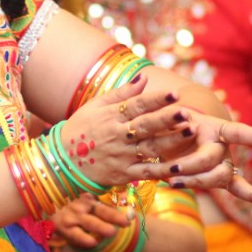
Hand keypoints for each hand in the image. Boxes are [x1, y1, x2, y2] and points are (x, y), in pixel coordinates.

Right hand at [51, 194, 132, 248]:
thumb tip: (126, 206)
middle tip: (126, 222)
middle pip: (100, 211)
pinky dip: (83, 238)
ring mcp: (72, 216)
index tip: (131, 217)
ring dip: (100, 227)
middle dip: (113, 217)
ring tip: (112, 232)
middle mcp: (81, 206)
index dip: (118, 210)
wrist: (44, 208)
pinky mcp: (62, 227)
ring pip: (88, 222)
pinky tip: (91, 242)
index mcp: (89, 199)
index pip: (106, 204)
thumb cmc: (69, 208)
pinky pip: (75, 234)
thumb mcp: (83, 203)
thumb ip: (101, 206)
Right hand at [59, 75, 191, 190]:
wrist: (62, 161)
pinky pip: (145, 172)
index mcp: (111, 117)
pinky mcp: (123, 174)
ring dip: (171, 141)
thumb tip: (144, 77)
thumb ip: (121, 94)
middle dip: (166, 119)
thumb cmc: (80, 129)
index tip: (174, 93)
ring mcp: (121, 156)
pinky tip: (179, 166)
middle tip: (186, 112)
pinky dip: (162, 171)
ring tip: (190, 132)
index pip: (137, 105)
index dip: (156, 99)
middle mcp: (117, 136)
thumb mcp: (95, 107)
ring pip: (150, 148)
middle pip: (145, 126)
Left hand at [127, 111, 251, 205]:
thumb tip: (165, 101)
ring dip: (197, 181)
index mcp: (212, 126)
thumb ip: (166, 112)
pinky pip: (236, 187)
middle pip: (216, 159)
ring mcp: (222, 162)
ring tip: (172, 181)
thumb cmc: (164, 122)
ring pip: (219, 176)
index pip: (237, 131)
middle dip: (192, 166)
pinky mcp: (218, 176)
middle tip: (171, 170)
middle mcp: (222, 145)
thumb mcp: (163, 113)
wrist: (164, 136)